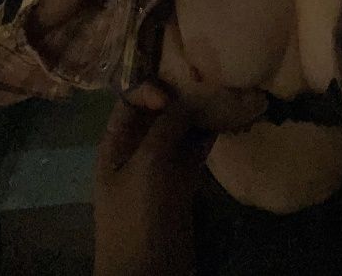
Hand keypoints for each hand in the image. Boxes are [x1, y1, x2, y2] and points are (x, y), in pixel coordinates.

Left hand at [92, 82, 215, 275]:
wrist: (147, 274)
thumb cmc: (137, 216)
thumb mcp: (147, 165)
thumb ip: (165, 127)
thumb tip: (187, 100)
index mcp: (116, 143)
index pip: (131, 101)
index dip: (151, 90)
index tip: (176, 93)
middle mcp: (137, 149)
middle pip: (158, 113)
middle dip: (182, 97)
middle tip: (210, 84)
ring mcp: (160, 167)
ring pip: (180, 131)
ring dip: (200, 115)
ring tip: (224, 98)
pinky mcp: (182, 183)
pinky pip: (194, 151)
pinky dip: (208, 136)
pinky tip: (226, 122)